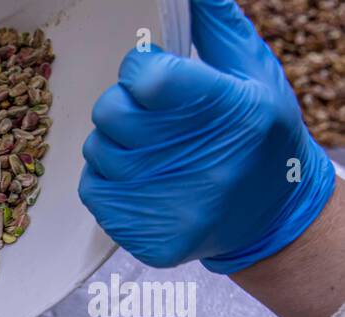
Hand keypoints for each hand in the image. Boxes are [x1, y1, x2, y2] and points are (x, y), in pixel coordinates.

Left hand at [78, 0, 335, 273]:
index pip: (146, 77)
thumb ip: (216, 31)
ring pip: (97, 150)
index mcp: (225, 111)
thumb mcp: (254, 75)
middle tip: (154, 115)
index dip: (140, 68)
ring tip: (156, 151)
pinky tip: (144, 180)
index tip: (154, 75)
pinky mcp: (143, 236)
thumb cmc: (260, 136)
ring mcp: (165, 205)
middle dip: (124, 104)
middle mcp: (193, 162)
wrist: (271, 215)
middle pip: (110, 111)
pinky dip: (110, 180)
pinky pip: (93, 189)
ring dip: (116, 143)